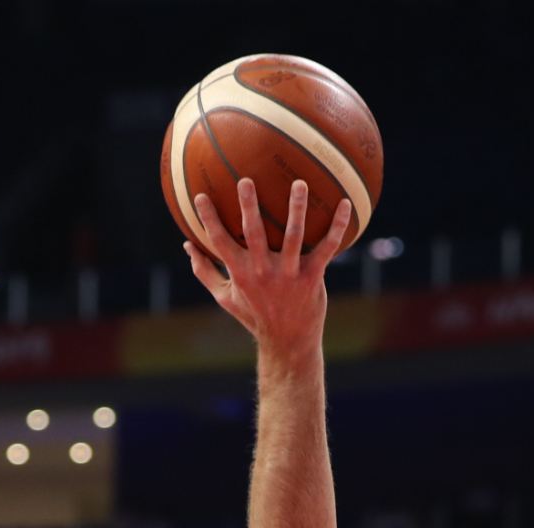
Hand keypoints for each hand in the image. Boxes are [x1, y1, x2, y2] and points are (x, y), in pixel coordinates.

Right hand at [184, 178, 352, 356]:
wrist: (288, 340)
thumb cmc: (254, 315)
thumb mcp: (225, 297)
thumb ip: (205, 271)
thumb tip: (187, 246)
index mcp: (240, 273)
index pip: (219, 242)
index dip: (208, 219)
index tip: (200, 196)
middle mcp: (263, 271)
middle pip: (254, 233)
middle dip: (248, 206)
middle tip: (245, 180)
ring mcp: (289, 273)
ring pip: (293, 236)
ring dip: (296, 209)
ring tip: (299, 183)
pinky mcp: (313, 276)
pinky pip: (327, 248)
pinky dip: (338, 226)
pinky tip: (345, 204)